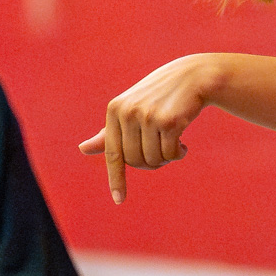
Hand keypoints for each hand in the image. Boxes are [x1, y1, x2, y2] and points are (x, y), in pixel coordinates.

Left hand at [79, 54, 219, 202]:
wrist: (193, 76)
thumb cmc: (158, 96)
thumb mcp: (131, 110)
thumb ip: (109, 133)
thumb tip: (82, 149)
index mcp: (115, 110)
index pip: (112, 153)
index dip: (116, 178)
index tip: (119, 199)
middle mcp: (128, 112)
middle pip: (134, 161)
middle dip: (150, 163)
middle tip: (162, 153)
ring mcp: (148, 116)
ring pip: (153, 159)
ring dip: (166, 159)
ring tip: (174, 145)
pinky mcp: (169, 121)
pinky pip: (170, 154)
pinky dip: (178, 154)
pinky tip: (184, 145)